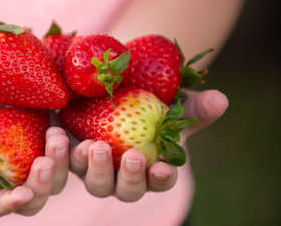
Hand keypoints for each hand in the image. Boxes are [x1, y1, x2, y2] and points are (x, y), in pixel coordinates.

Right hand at [0, 88, 68, 215]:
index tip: (22, 194)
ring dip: (60, 165)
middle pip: (33, 199)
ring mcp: (33, 159)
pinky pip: (69, 155)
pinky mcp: (50, 141)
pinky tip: (80, 136)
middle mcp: (11, 176)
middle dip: (41, 186)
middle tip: (43, 161)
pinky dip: (76, 151)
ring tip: (56, 135)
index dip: (8, 204)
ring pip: (55, 179)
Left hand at [68, 89, 227, 201]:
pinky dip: (61, 155)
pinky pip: (63, 165)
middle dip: (128, 178)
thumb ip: (193, 105)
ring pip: (93, 182)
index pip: (160, 181)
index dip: (162, 178)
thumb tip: (221, 100)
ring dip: (93, 168)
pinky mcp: (69, 156)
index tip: (163, 167)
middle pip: (124, 190)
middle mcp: (121, 175)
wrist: (109, 89)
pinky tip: (59, 135)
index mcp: (149, 167)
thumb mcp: (170, 101)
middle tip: (130, 156)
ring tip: (92, 145)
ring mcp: (93, 168)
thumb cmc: (146, 101)